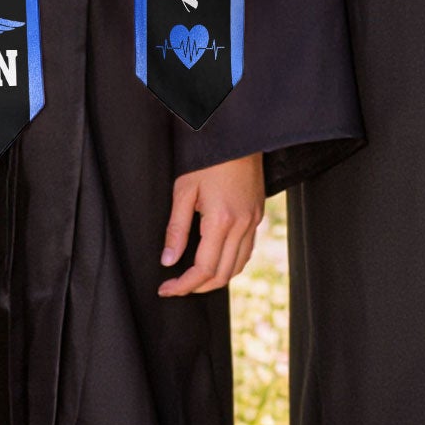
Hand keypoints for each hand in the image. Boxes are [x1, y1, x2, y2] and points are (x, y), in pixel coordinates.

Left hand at [158, 152, 264, 296]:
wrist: (238, 135)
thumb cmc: (209, 158)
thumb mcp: (184, 190)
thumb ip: (176, 229)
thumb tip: (168, 260)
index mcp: (221, 220)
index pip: (203, 269)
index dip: (183, 285)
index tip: (166, 288)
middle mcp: (242, 224)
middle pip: (222, 274)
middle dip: (198, 287)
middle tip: (176, 286)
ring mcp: (253, 220)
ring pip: (238, 265)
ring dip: (216, 278)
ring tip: (194, 278)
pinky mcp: (258, 214)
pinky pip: (247, 250)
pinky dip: (231, 263)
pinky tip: (216, 259)